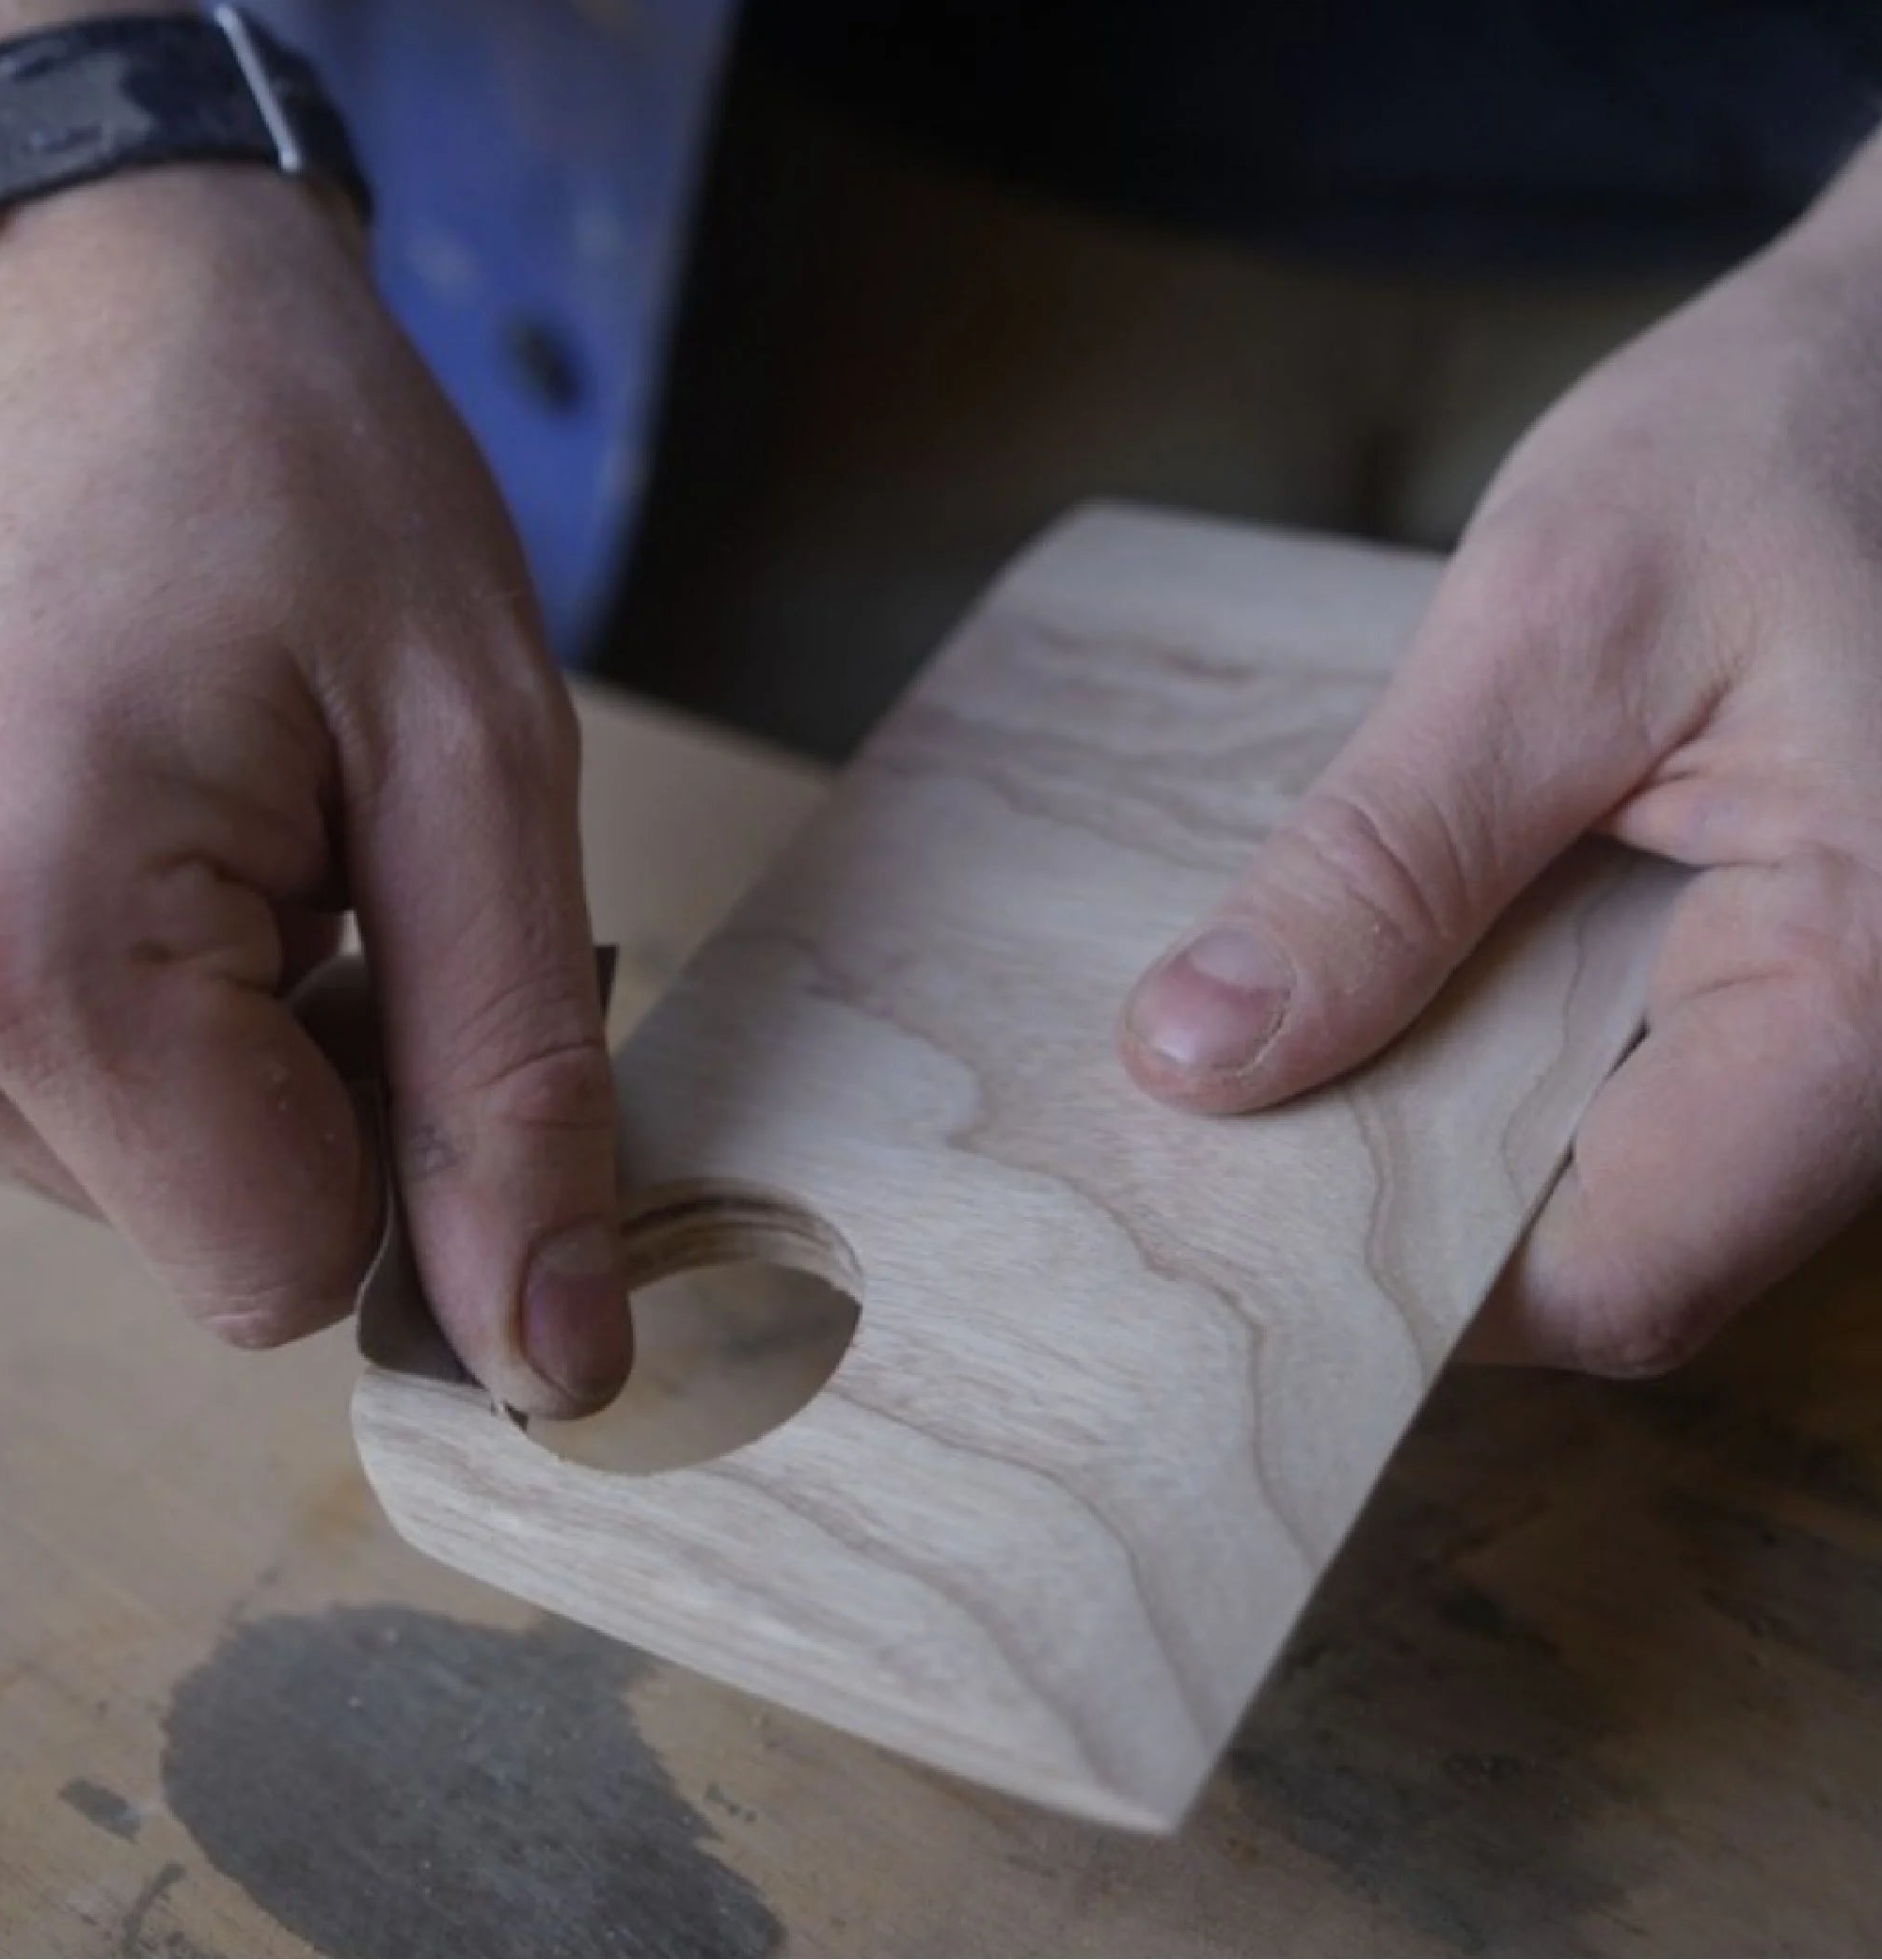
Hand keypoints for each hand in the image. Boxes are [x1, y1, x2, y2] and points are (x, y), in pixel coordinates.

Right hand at [0, 169, 628, 1413]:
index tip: (432, 967)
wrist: (122, 303)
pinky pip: (89, 1095)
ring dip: (261, 1035)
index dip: (417, 1161)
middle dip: (339, 1080)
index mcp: (34, 960)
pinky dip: (181, 1007)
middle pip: (218, 1222)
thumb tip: (549, 1358)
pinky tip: (179, 840)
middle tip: (348, 859)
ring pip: (158, 1167)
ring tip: (261, 827)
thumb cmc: (305, 483)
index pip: (279, 1269)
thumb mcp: (479, 768)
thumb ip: (512, 1086)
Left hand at [1122, 142, 1881, 1375]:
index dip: (1418, 1287)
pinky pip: (1653, 1093)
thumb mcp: (1556, 628)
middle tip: (1230, 1130)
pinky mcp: (1806, 984)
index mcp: (1871, 998)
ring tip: (1297, 1051)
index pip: (1624, 1278)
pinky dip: (1514, 1064)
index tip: (1247, 1211)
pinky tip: (1409, 990)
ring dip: (1457, 1137)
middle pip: (1621, 1250)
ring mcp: (1857, 1032)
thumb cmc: (1796, 441)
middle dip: (1415, 1212)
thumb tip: (1196, 1054)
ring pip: (1634, 1183)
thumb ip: (1381, 858)